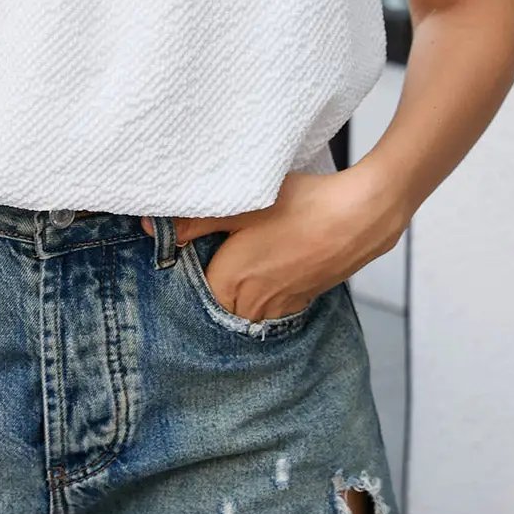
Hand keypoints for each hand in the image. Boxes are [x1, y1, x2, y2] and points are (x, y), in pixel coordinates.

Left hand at [141, 167, 407, 321]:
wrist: (361, 215)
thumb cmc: (300, 206)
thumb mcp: (240, 206)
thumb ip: (194, 220)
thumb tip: (152, 228)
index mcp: (229, 284)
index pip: (191, 290)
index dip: (188, 268)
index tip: (188, 250)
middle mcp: (251, 305)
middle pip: (217, 300)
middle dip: (212, 279)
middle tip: (216, 248)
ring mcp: (280, 307)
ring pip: (245, 304)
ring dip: (241, 286)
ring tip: (246, 252)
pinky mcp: (303, 300)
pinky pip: (271, 303)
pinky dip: (266, 287)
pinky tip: (273, 259)